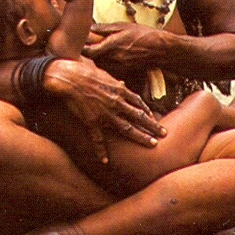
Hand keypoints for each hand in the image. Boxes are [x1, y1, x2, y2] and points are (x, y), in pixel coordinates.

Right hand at [44, 56, 164, 160]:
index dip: (147, 112)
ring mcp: (105, 114)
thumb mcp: (104, 74)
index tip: (154, 119)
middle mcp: (116, 104)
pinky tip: (105, 161)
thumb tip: (123, 84)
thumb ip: (115, 82)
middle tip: (164, 133)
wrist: (69, 77)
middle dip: (153, 126)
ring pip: (127, 129)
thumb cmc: (85, 72)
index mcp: (119, 91)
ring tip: (152, 144)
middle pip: (139, 117)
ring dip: (141, 137)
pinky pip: (98, 140)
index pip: (138, 103)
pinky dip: (101, 151)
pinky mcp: (92, 122)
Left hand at [84, 22, 166, 73]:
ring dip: (98, 58)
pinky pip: (108, 68)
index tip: (82, 41)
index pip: (88, 51)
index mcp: (111, 46)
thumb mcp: (123, 26)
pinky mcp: (122, 72)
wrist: (160, 49)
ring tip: (102, 49)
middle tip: (90, 44)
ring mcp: (117, 67)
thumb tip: (90, 28)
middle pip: (92, 59)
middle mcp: (112, 59)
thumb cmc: (143, 35)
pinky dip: (106, 62)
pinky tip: (111, 56)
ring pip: (100, 64)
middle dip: (90, 52)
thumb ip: (104, 28)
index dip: (83, 47)